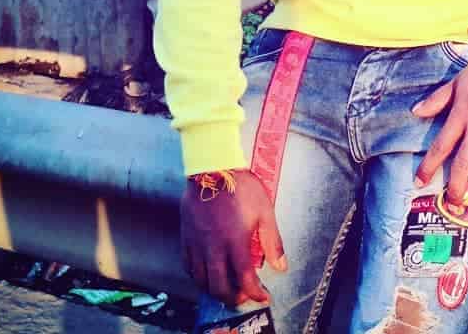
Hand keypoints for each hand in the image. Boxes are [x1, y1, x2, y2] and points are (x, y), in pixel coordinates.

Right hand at [180, 169, 286, 307]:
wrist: (213, 168)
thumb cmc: (241, 187)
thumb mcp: (264, 210)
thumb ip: (272, 241)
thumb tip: (281, 266)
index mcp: (235, 241)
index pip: (244, 279)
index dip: (255, 292)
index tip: (263, 295)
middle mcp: (213, 247)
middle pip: (219, 287)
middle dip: (234, 298)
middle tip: (243, 296)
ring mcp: (197, 244)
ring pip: (201, 281)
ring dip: (215, 290)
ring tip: (227, 288)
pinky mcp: (186, 237)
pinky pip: (188, 266)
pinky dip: (198, 277)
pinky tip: (207, 273)